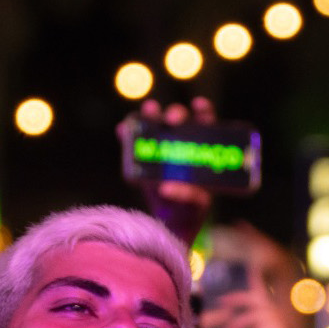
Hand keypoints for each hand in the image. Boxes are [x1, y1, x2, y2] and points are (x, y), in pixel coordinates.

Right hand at [122, 98, 214, 246]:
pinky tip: (123, 129)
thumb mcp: (195, 205)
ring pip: (156, 124)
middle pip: (180, 120)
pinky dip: (127, 133)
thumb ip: (187, 195)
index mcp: (201, 150)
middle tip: (173, 119)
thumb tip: (167, 187)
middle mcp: (181, 143)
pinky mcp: (142, 157)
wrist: (170, 222)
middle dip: (176, 114)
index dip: (203, 111)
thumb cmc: (189, 210)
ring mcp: (160, 148)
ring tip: (148, 112)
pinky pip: (133, 141)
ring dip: (152, 115)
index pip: (205, 123)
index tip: (199, 106)